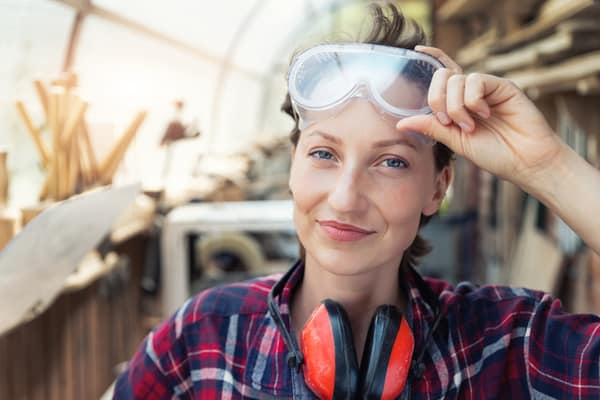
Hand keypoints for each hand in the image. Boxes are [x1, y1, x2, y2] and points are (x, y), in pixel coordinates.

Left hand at [397, 45, 562, 186]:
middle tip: (448, 122)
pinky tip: (484, 114)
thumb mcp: (455, 141)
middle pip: (442, 76)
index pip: (442, 74)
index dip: (431, 58)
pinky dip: (473, 101)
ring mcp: (486, 88)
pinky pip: (475, 81)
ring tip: (470, 126)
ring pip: (456, 80)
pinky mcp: (502, 85)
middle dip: (437, 100)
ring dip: (456, 107)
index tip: (417, 50)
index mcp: (458, 103)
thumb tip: (401, 122)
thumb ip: (432, 127)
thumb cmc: (494, 153)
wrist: (524, 161)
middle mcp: (470, 92)